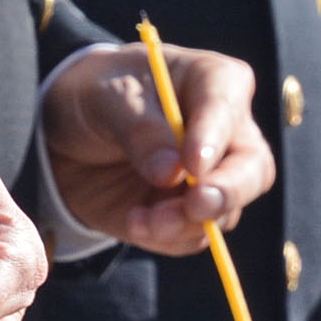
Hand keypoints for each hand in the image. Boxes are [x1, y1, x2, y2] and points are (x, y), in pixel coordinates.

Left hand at [41, 43, 275, 253]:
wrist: (66, 135)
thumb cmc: (97, 96)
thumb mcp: (105, 99)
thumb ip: (138, 129)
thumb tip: (171, 172)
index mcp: (213, 82)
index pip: (227, 108)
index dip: (214, 138)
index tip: (192, 165)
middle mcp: (225, 133)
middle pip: (253, 169)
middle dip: (226, 193)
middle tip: (195, 206)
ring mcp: (211, 179)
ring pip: (225, 212)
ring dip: (185, 223)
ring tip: (143, 220)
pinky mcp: (189, 215)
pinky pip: (194, 237)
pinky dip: (166, 238)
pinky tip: (135, 223)